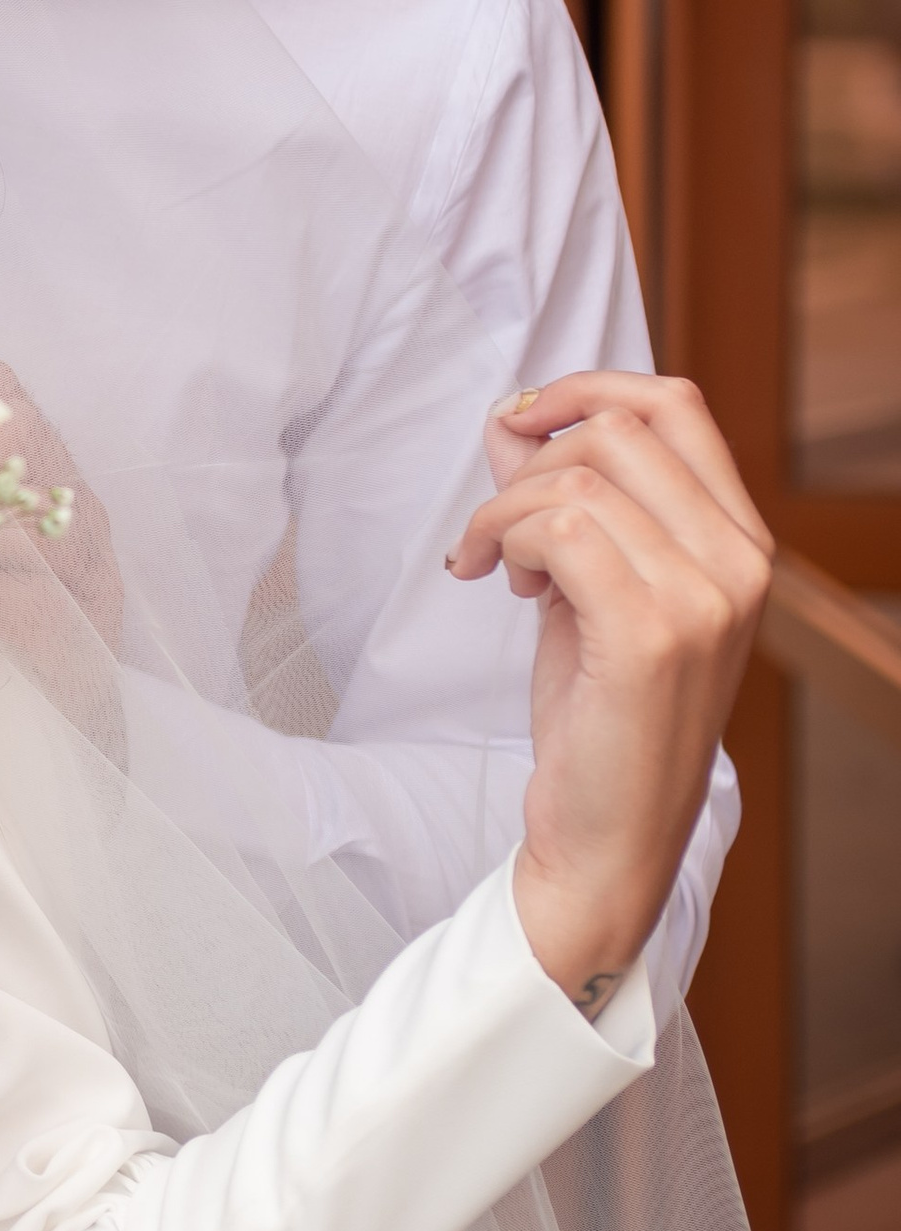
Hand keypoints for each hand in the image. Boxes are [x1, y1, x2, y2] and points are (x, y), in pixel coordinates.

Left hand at [446, 373, 770, 1013]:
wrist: (607, 841)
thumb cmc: (600, 722)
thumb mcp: (588, 592)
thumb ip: (567, 504)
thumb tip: (514, 419)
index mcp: (739, 545)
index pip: (676, 405)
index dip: (586, 389)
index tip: (521, 422)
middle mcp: (738, 564)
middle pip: (622, 427)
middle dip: (531, 460)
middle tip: (498, 528)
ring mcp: (703, 599)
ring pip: (579, 476)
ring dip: (505, 510)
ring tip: (494, 565)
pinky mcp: (651, 635)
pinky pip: (560, 528)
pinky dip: (503, 538)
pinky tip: (490, 581)